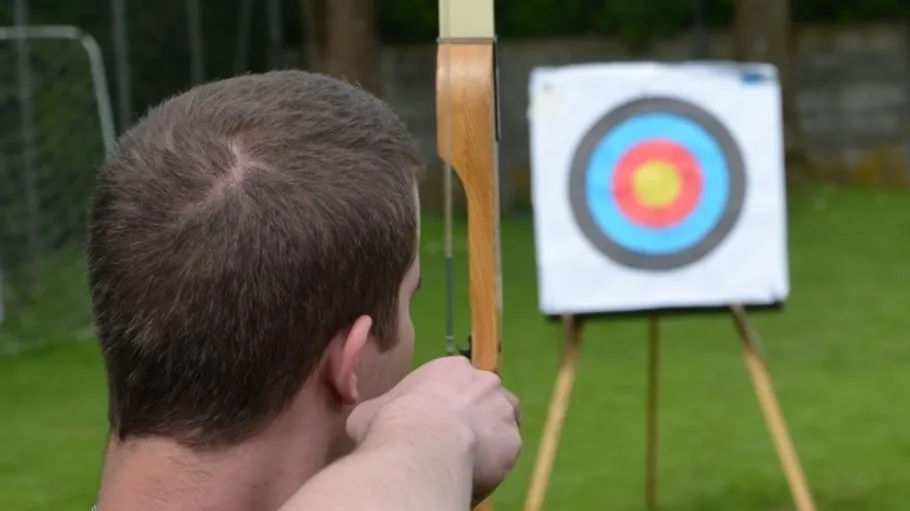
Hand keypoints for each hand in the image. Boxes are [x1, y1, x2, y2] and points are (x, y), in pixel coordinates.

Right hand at [347, 356, 521, 502]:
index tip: (436, 423)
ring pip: (502, 424)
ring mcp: (503, 411)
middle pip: (485, 399)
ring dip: (489, 438)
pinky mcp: (513, 442)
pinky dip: (493, 464)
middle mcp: (485, 382)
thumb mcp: (371, 410)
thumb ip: (381, 409)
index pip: (458, 383)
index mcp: (452, 368)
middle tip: (455, 442)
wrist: (420, 446)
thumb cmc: (390, 422)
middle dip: (474, 418)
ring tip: (468, 461)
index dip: (448, 404)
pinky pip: (505, 454)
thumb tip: (370, 419)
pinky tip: (473, 475)